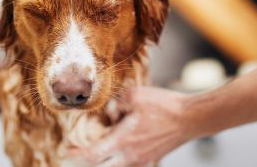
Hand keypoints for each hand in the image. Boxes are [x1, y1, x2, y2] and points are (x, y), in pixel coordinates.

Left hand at [66, 87, 194, 165]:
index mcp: (124, 140)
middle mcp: (131, 155)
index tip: (65, 151)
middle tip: (76, 155)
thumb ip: (115, 103)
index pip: (93, 154)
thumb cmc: (164, 106)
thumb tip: (107, 112)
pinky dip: (119, 163)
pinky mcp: (152, 160)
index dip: (76, 154)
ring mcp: (143, 161)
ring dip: (103, 163)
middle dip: (86, 164)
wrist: (191, 118)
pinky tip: (119, 154)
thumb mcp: (134, 95)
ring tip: (96, 152)